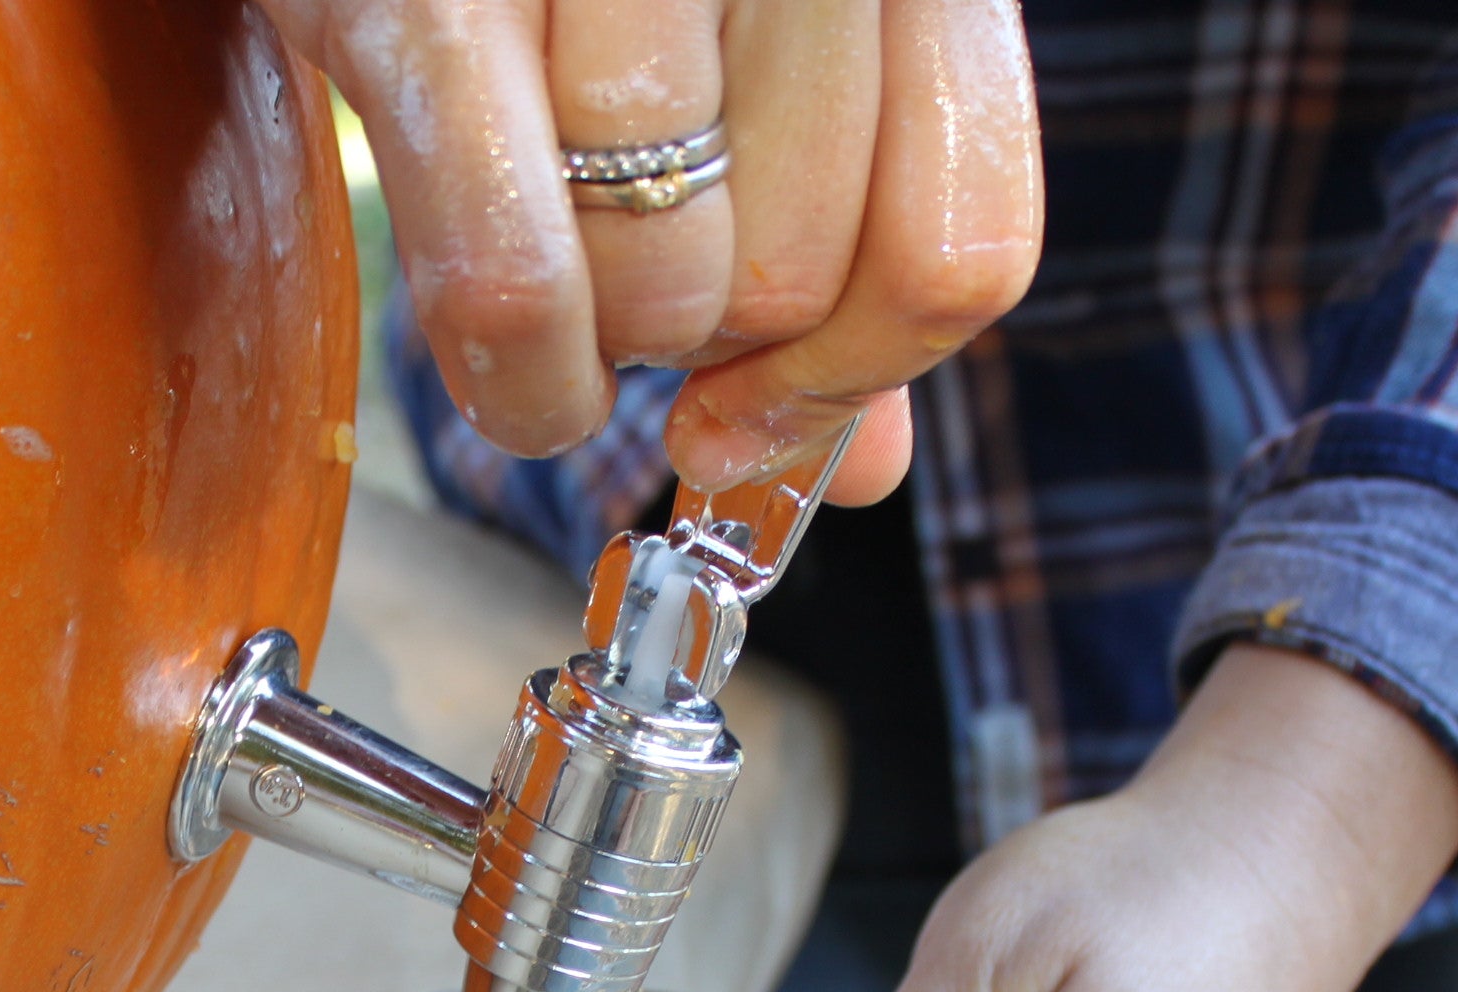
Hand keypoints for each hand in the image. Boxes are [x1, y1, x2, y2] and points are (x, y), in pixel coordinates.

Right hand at [258, 0, 1040, 503]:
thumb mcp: (754, 56)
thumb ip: (834, 245)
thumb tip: (852, 468)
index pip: (955, 242)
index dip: (847, 377)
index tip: (746, 422)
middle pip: (795, 284)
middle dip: (690, 333)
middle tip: (611, 255)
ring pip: (667, 295)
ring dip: (590, 334)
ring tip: (538, 230)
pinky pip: (517, 283)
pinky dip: (514, 371)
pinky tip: (502, 349)